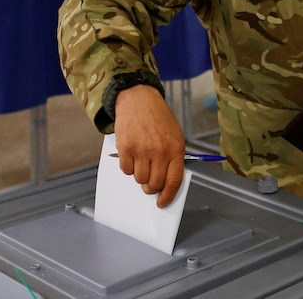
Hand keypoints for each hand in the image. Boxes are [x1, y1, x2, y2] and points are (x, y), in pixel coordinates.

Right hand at [113, 85, 184, 206]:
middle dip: (152, 187)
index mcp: (176, 149)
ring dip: (140, 175)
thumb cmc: (158, 118)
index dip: (168, 196)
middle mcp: (160, 151)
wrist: (139, 99)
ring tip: (142, 161)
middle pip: (155, 184)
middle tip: (150, 182)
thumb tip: (167, 183)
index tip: (162, 203)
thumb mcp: (174, 135)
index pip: (174, 181)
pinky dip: (128, 167)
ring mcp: (142, 150)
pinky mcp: (126, 148)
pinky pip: (126, 170)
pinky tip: (132, 155)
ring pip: (139, 179)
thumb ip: (173, 158)